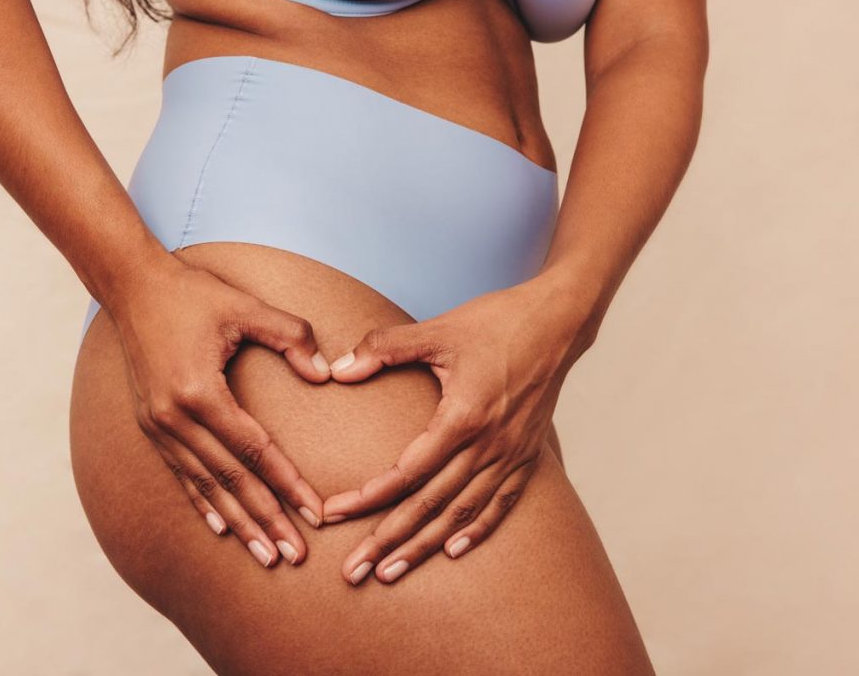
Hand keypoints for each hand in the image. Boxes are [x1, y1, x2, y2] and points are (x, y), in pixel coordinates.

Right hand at [104, 252, 331, 567]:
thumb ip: (290, 336)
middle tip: (294, 556)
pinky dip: (202, 504)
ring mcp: (158, 425)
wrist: (132, 286)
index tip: (315, 514)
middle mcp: (174, 418)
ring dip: (238, 523)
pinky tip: (220, 529)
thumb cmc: (192, 294)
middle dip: (266, 520)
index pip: (254, 452)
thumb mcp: (245, 306)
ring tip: (265, 555)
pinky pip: (181, 474)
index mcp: (199, 392)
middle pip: (230, 480)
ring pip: (205, 486)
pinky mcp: (151, 425)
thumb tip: (324, 374)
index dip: (288, 485)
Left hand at [321, 273, 597, 584]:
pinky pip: (501, 503)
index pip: (407, 473)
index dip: (367, 498)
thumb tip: (338, 369)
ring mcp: (511, 453)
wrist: (559, 320)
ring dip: (425, 545)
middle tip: (355, 572)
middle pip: (431, 505)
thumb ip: (384, 348)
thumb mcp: (436, 329)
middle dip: (389, 541)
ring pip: (462, 513)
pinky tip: (453, 549)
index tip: (332, 515)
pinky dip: (477, 529)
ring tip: (392, 572)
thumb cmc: (496, 322)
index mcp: (462, 417)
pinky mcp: (528, 453)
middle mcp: (488, 445)